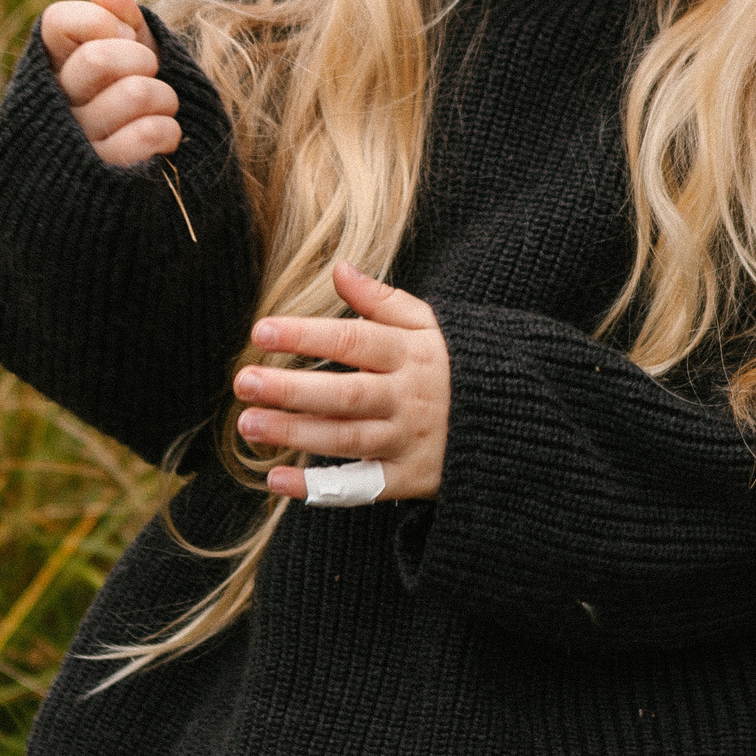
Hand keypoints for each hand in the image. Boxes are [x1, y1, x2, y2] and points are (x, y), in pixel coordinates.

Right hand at [40, 0, 180, 165]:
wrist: (154, 180)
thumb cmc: (138, 102)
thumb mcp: (134, 54)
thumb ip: (122, 20)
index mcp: (55, 67)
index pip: (57, 23)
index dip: (97, 21)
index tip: (123, 33)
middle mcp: (56, 104)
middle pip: (98, 58)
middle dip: (142, 59)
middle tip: (150, 73)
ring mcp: (75, 143)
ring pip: (134, 93)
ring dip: (164, 97)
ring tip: (160, 108)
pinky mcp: (102, 177)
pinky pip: (146, 134)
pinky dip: (167, 130)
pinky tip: (163, 137)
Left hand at [236, 261, 448, 501]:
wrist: (512, 425)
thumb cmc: (454, 366)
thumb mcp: (429, 325)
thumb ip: (382, 300)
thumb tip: (339, 268)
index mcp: (412, 354)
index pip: (354, 341)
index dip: (307, 336)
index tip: (261, 331)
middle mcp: (408, 398)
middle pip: (345, 395)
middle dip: (292, 389)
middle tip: (243, 382)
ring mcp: (408, 441)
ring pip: (346, 439)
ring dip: (294, 433)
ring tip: (248, 423)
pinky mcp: (408, 479)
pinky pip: (358, 487)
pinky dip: (317, 487)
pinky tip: (276, 479)